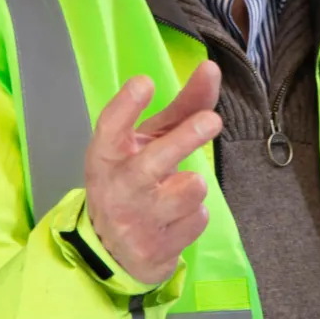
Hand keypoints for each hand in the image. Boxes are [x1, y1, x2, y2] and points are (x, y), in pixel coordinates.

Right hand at [83, 62, 223, 284]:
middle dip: (184, 140)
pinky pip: (197, 219)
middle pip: (153, 162)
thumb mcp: (150, 141)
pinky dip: (194, 215)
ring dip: (193, 185)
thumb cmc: (136, 180)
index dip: (126, 106)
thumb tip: (211, 68)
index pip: (110, 128)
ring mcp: (135, 221)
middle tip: (212, 120)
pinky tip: (176, 218)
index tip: (144, 82)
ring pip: (188, 191)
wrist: (114, 250)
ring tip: (178, 189)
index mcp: (107, 156)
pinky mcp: (154, 250)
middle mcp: (117, 187)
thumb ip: (182, 107)